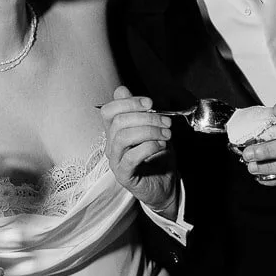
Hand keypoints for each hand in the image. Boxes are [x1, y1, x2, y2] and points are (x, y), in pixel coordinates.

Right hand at [100, 86, 178, 216]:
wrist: (165, 185)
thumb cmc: (158, 156)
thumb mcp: (154, 128)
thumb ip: (141, 111)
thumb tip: (124, 90)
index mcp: (115, 131)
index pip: (109, 110)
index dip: (129, 102)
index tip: (151, 103)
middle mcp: (111, 145)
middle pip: (118, 121)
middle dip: (146, 117)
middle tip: (166, 122)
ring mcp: (115, 160)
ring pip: (123, 136)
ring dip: (149, 131)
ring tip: (166, 135)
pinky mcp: (124, 175)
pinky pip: (131, 157)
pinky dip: (149, 147)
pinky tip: (161, 146)